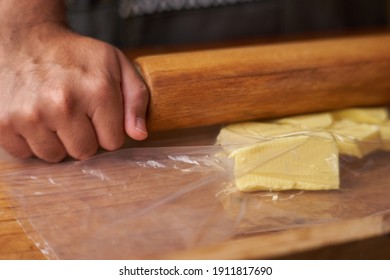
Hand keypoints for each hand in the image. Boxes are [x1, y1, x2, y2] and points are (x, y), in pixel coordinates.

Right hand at [0, 23, 148, 161]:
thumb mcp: (116, 65)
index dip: (107, 130)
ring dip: (57, 141)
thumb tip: (139, 135)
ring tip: (53, 114)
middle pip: (84, 152)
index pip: (113, 142)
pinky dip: (31, 141)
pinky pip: (26, 154)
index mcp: (97, 91)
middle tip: (74, 113)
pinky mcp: (3, 124)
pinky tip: (34, 117)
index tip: (97, 113)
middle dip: (83, 137)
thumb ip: (136, 99)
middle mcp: (62, 104)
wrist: (26, 39)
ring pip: (55, 156)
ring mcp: (30, 115)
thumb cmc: (75, 56)